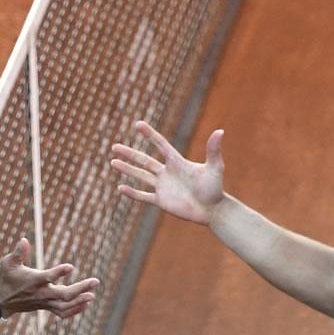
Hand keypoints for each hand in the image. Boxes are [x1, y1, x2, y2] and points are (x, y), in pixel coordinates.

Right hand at [0, 238, 98, 318]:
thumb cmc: (6, 277)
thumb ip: (18, 253)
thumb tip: (24, 240)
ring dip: (80, 301)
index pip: (48, 277)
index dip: (59, 272)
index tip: (71, 267)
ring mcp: (44, 302)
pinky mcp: (46, 307)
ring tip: (92, 295)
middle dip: (80, 289)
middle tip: (95, 281)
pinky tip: (86, 303)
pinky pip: (62, 312)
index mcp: (33, 281)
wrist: (0, 301)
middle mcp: (40, 293)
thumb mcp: (7, 263)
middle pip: (63, 295)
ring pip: (65, 306)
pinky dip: (75, 310)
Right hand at [110, 120, 224, 224]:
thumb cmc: (215, 188)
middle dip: (129, 154)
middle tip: (114, 147)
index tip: (138, 125)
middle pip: (144, 160)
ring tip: (113, 162)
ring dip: (127, 169)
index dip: (150, 134)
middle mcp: (167, 173)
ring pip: (141, 176)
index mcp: (177, 162)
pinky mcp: (162, 201)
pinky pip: (144, 196)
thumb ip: (213, 150)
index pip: (160, 145)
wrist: (212, 210)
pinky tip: (120, 188)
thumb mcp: (215, 167)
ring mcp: (163, 187)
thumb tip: (220, 131)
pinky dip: (132, 193)